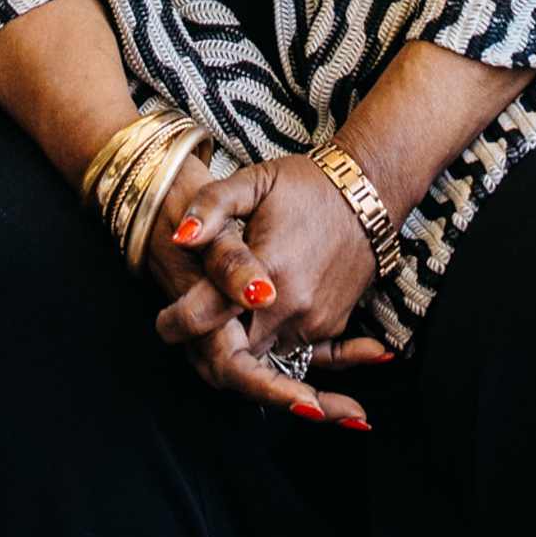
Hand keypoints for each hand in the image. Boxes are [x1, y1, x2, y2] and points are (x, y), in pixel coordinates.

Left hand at [152, 156, 388, 428]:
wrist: (372, 193)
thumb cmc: (309, 184)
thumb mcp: (255, 181)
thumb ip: (212, 206)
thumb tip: (180, 237)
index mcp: (269, 269)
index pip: (207, 317)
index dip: (177, 324)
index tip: (163, 322)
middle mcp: (293, 306)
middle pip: (234, 350)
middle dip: (209, 346)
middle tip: (189, 330)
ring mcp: (315, 321)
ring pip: (262, 355)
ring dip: (240, 346)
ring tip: (219, 324)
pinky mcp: (330, 326)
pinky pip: (290, 350)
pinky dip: (270, 341)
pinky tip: (257, 320)